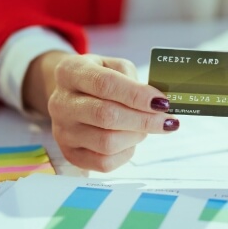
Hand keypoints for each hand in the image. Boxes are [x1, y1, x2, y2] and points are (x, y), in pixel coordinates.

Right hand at [24, 51, 178, 171]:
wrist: (70, 95)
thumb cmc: (98, 79)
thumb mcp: (113, 66)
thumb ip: (133, 80)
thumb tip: (157, 104)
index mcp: (70, 72)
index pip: (105, 84)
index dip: (137, 95)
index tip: (162, 103)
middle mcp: (61, 103)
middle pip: (106, 116)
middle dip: (144, 120)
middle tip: (167, 121)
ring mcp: (63, 131)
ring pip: (107, 142)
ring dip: (136, 136)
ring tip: (145, 128)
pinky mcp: (70, 153)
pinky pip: (104, 163)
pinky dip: (126, 153)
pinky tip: (130, 141)